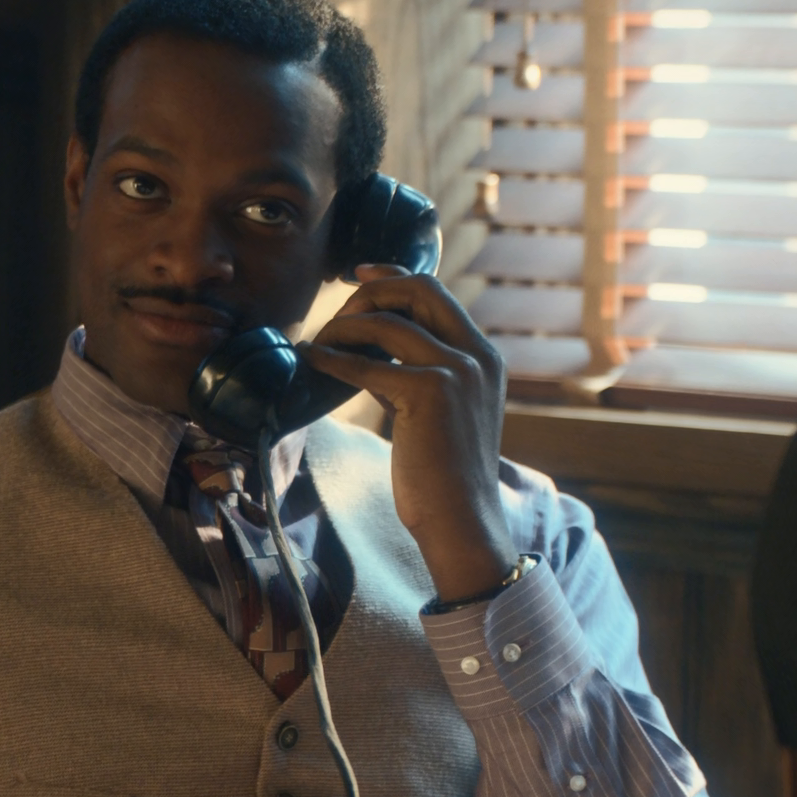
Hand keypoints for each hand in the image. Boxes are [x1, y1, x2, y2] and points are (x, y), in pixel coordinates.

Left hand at [300, 267, 517, 601]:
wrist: (463, 521)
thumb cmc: (444, 476)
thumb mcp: (442, 412)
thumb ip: (417, 373)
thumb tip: (368, 350)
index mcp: (484, 356)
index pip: (436, 291)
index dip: (393, 276)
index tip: (357, 274)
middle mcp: (477, 355)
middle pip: (419, 289)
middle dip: (371, 292)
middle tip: (337, 316)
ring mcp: (457, 370)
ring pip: (387, 322)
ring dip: (343, 327)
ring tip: (319, 346)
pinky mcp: (430, 392)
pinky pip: (366, 363)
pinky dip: (333, 358)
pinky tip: (312, 361)